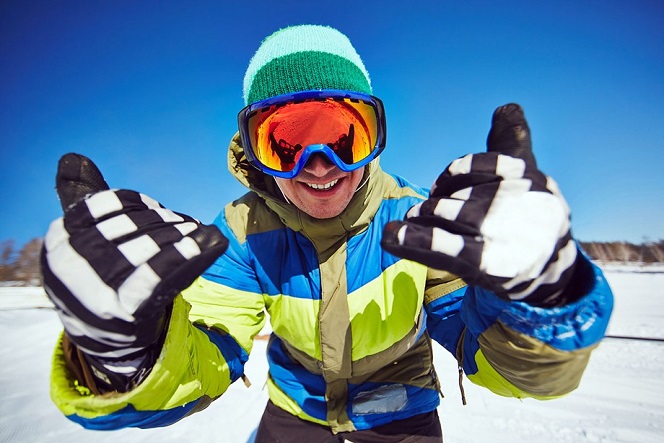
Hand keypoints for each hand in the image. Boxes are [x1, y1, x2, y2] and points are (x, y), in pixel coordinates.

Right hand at [41, 154, 228, 358]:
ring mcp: (93, 291)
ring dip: (182, 237)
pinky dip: (187, 257)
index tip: (159, 211)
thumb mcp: (84, 238)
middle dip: (166, 222)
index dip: (140, 205)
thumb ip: (83, 199)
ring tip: (200, 234)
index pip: (109, 204)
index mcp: (60, 238)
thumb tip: (73, 158)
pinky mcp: (123, 313)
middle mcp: (70, 264)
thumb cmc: (99, 277)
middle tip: (188, 225)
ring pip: (150, 248)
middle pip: (133, 226)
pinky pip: (159, 276)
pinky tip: (210, 243)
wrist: (105, 339)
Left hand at [382, 104, 577, 305]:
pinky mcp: (488, 265)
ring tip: (411, 221)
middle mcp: (515, 202)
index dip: (456, 173)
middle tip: (421, 211)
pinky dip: (414, 241)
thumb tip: (507, 108)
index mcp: (526, 176)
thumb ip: (510, 144)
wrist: (554, 269)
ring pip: (448, 214)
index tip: (442, 187)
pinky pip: (446, 248)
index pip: (483, 164)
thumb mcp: (528, 177)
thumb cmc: (531, 216)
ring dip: (422, 217)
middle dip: (435, 203)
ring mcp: (501, 234)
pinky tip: (392, 237)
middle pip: (461, 191)